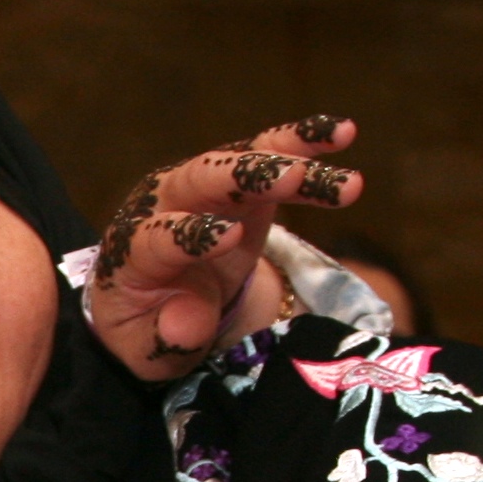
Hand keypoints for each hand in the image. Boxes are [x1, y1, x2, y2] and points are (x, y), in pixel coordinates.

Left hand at [86, 118, 364, 376]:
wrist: (159, 297)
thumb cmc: (150, 324)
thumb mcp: (147, 348)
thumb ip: (164, 337)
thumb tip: (186, 321)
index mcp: (135, 248)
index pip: (159, 236)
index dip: (192, 236)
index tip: (232, 238)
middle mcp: (164, 203)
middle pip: (201, 179)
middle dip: (246, 175)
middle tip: (294, 178)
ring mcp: (201, 184)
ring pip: (244, 161)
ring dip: (294, 162)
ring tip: (347, 183)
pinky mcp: (237, 179)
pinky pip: (270, 152)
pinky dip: (304, 141)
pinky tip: (343, 133)